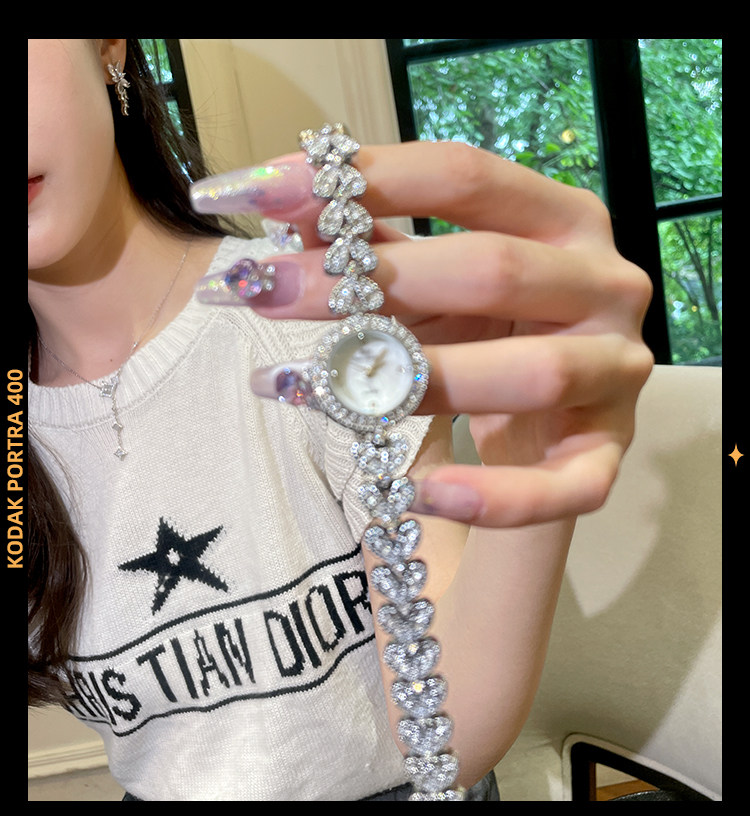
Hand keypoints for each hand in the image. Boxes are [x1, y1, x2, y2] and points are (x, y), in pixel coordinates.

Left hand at [194, 140, 653, 527]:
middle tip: (267, 292)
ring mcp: (617, 371)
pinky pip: (568, 485)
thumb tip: (282, 202)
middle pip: (492, 269)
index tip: (263, 192)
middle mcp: (604, 283)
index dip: (365, 177)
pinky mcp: (608, 454)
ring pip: (532, 372)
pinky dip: (497, 495)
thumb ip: (372, 246)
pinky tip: (423, 494)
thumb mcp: (426, 285)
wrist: (544, 418)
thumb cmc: (480, 335)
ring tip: (321, 388)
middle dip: (370, 280)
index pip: (465, 178)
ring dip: (421, 381)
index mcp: (562, 218)